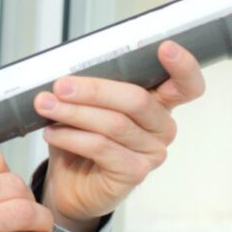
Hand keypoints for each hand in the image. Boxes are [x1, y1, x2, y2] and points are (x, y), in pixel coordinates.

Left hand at [33, 40, 205, 231]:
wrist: (71, 184)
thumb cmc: (82, 139)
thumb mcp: (87, 105)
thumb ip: (91, 86)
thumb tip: (67, 71)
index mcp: (158, 103)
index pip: (186, 85)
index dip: (183, 66)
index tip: (165, 48)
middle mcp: (161, 127)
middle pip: (137, 100)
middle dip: (93, 90)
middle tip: (61, 86)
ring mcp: (151, 153)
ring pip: (114, 124)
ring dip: (74, 112)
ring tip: (45, 106)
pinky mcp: (134, 173)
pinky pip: (101, 148)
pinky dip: (71, 136)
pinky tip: (52, 132)